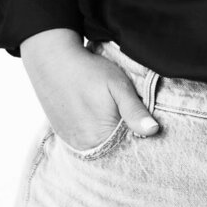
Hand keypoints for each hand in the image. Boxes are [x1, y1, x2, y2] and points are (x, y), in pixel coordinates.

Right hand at [20, 29, 159, 150]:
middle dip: (123, 131)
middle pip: (115, 146)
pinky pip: (86, 139)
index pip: (130, 145)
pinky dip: (93, 129)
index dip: (137, 130)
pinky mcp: (64, 135)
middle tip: (117, 106)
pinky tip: (93, 111)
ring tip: (103, 107)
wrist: (53, 60)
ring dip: (107, 131)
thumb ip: (135, 110)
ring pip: (101, 143)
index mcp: (101, 137)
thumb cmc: (89, 71)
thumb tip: (154, 131)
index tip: (137, 113)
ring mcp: (72, 142)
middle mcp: (85, 146)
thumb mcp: (118, 86)